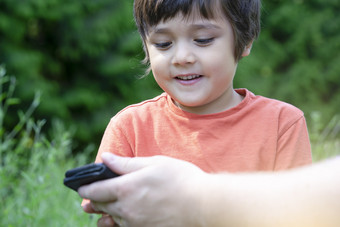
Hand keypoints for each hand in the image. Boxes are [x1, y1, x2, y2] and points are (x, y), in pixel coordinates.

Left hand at [78, 153, 206, 226]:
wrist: (202, 205)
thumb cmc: (180, 179)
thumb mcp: (153, 163)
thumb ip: (125, 163)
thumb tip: (105, 158)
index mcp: (126, 189)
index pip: (96, 190)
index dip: (86, 188)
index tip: (80, 187)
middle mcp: (126, 209)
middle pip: (101, 206)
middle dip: (93, 202)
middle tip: (87, 201)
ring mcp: (136, 223)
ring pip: (113, 219)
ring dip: (107, 214)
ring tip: (103, 211)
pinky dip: (122, 221)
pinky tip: (126, 216)